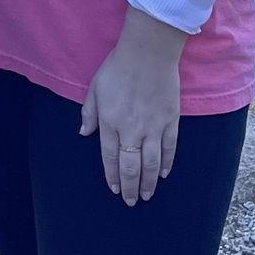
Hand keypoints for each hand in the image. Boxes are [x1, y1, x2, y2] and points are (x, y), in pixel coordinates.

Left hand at [78, 9, 187, 204]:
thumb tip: (83, 133)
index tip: (115, 189)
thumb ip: (89, 113)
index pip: (110, 157)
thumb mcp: (94, 88)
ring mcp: (153, 127)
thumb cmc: (118, 68)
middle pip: (131, 166)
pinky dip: (167, 163)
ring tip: (147, 195)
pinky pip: (170, 148)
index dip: (112, 176)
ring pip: (152, 163)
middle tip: (131, 201)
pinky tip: (163, 174)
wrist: (148, 52)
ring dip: (149, 182)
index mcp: (110, 122)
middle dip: (130, 187)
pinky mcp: (170, 120)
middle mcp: (132, 130)